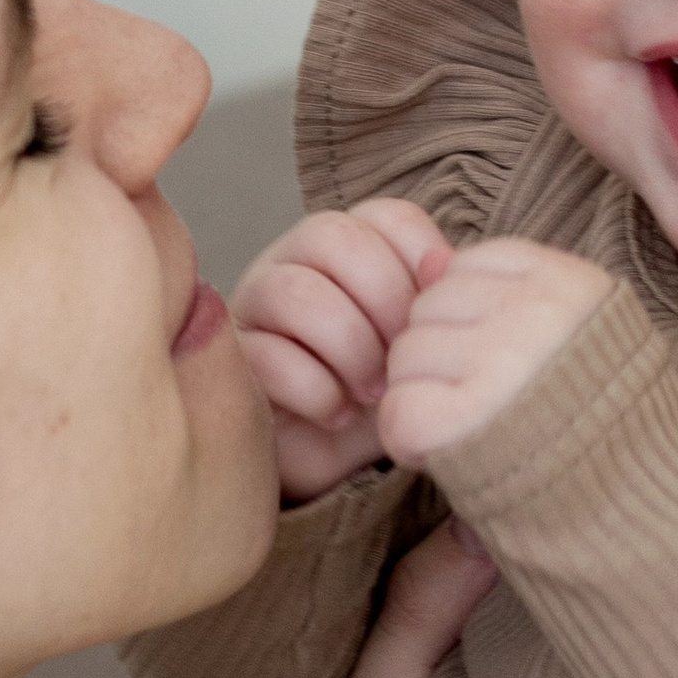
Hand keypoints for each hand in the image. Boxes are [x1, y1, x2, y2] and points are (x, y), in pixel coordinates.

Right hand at [236, 200, 451, 498]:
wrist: (333, 460)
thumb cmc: (380, 393)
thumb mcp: (420, 347)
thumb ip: (435, 302)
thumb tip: (443, 263)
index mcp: (349, 246)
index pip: (386, 218)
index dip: (421, 263)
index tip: (438, 321)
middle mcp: (295, 260)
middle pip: (333, 236)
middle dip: (384, 302)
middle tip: (403, 361)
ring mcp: (256, 305)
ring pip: (294, 291)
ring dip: (350, 348)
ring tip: (373, 393)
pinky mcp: (235, 361)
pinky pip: (268, 357)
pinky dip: (318, 392)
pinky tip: (338, 416)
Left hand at [378, 237, 617, 467]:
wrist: (640, 507)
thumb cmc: (598, 422)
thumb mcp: (571, 334)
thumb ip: (501, 291)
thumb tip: (429, 259)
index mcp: (570, 283)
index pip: (468, 266)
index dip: (469, 317)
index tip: (500, 360)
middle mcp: (537, 313)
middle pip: (429, 307)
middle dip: (440, 356)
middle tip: (483, 404)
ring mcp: (500, 365)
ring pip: (406, 356)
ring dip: (423, 397)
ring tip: (472, 430)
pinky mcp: (463, 422)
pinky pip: (398, 411)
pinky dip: (411, 442)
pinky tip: (449, 456)